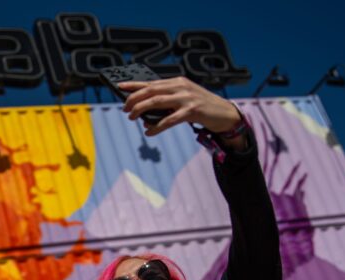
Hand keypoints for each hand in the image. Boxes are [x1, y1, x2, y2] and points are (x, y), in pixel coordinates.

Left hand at [119, 77, 243, 146]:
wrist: (225, 114)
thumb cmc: (200, 108)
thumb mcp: (183, 100)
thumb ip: (166, 104)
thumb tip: (144, 117)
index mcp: (177, 82)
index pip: (151, 82)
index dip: (134, 85)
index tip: (119, 87)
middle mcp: (181, 87)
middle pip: (151, 91)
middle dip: (134, 99)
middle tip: (125, 109)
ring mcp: (187, 98)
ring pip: (157, 102)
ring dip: (141, 110)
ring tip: (132, 118)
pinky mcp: (193, 111)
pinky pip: (169, 119)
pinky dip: (157, 126)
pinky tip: (149, 132)